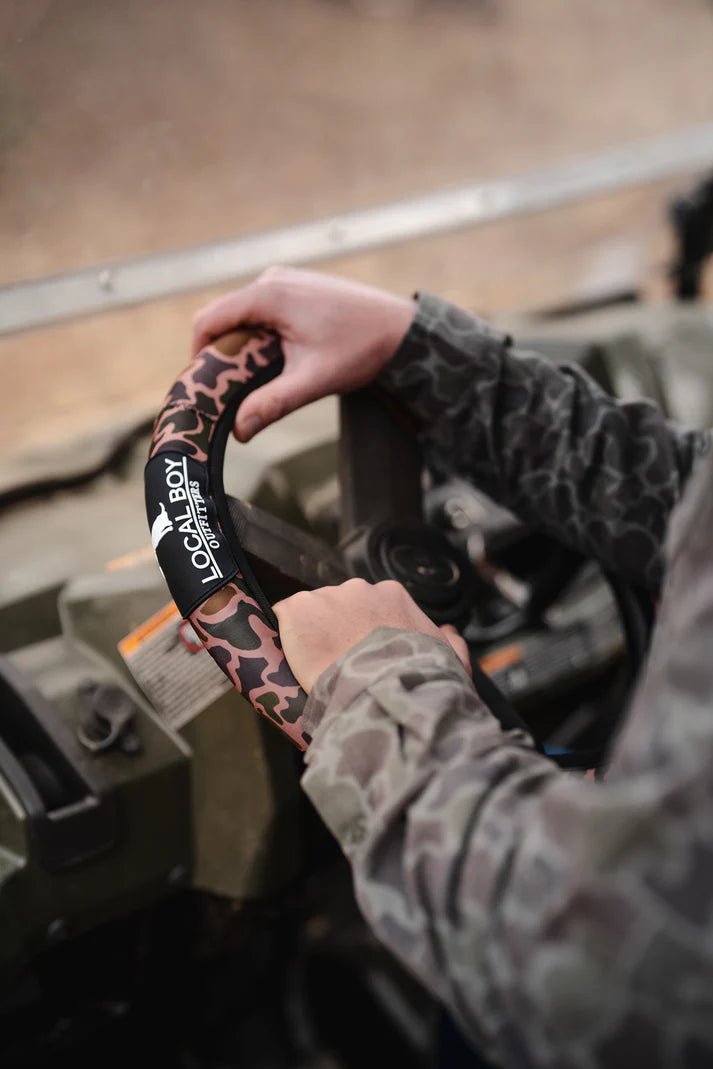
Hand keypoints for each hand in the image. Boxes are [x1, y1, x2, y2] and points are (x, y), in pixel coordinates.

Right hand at [192, 267, 414, 440]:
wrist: (402, 330)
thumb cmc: (361, 350)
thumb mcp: (313, 381)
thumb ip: (272, 403)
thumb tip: (239, 431)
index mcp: (269, 294)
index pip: (208, 320)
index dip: (197, 354)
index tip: (203, 385)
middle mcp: (272, 279)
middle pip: (223, 317)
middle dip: (221, 353)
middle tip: (229, 389)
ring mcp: (285, 280)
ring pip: (242, 314)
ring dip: (242, 345)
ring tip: (256, 378)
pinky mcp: (296, 287)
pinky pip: (261, 310)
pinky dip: (259, 335)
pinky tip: (276, 361)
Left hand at [273, 578, 471, 692]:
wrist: (384, 691)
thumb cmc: (418, 679)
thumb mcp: (449, 660)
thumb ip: (451, 643)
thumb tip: (451, 634)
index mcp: (392, 595)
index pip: (369, 607)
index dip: (361, 633)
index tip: (360, 654)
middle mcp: (358, 588)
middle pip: (338, 607)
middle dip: (336, 631)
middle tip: (339, 663)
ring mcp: (326, 596)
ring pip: (311, 613)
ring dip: (312, 634)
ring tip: (318, 666)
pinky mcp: (298, 610)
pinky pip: (285, 618)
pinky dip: (287, 637)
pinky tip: (295, 659)